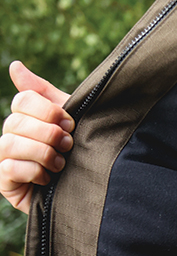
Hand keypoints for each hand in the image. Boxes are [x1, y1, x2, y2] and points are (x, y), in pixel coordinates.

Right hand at [0, 61, 71, 212]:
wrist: (89, 190)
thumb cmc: (79, 153)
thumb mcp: (67, 120)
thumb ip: (44, 93)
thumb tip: (14, 65)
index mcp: (26, 119)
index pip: (23, 99)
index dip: (47, 110)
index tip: (70, 123)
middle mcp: (11, 137)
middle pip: (15, 121)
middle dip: (47, 133)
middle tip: (69, 144)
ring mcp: (4, 160)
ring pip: (10, 144)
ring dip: (42, 153)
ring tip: (61, 164)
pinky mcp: (5, 183)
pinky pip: (9, 168)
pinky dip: (33, 171)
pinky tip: (48, 179)